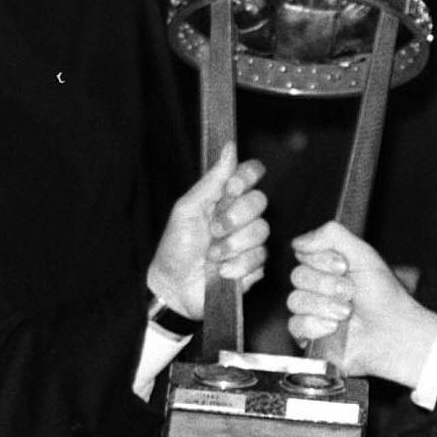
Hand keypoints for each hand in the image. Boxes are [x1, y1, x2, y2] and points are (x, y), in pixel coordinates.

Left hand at [147, 144, 268, 319]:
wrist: (174, 288)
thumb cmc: (175, 247)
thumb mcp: (187, 210)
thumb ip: (211, 180)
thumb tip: (230, 148)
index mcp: (224, 198)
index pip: (251, 174)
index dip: (247, 177)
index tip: (231, 189)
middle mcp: (241, 216)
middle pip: (260, 202)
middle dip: (235, 217)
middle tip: (214, 229)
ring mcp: (249, 241)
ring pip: (262, 231)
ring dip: (232, 245)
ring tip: (212, 256)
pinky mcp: (254, 266)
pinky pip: (260, 258)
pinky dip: (237, 265)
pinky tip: (220, 271)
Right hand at [286, 222, 436, 387]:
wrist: (393, 332)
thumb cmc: (384, 296)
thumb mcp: (363, 255)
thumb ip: (332, 236)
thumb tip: (298, 241)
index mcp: (328, 265)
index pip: (303, 253)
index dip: (322, 260)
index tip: (343, 266)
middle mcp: (318, 287)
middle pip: (297, 276)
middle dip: (326, 284)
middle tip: (350, 292)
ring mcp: (313, 311)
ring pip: (295, 301)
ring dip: (323, 305)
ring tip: (346, 312)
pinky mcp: (310, 335)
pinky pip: (295, 325)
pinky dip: (315, 325)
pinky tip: (334, 327)